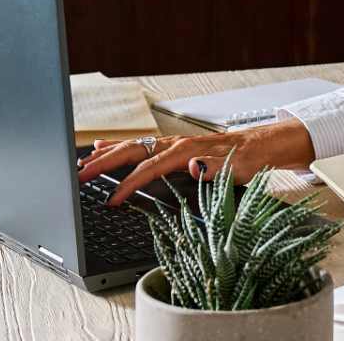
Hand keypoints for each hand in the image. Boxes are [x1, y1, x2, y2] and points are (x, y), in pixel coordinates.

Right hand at [76, 118, 315, 205]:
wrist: (263, 146)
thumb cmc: (250, 159)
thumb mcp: (237, 168)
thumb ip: (214, 167)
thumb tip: (192, 166)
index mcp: (186, 150)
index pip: (148, 168)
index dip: (128, 185)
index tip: (111, 200)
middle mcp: (176, 144)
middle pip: (131, 151)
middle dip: (104, 163)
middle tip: (80, 176)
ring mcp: (173, 143)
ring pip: (132, 146)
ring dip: (106, 155)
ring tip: (84, 163)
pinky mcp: (174, 147)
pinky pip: (140, 146)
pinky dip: (119, 146)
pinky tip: (105, 147)